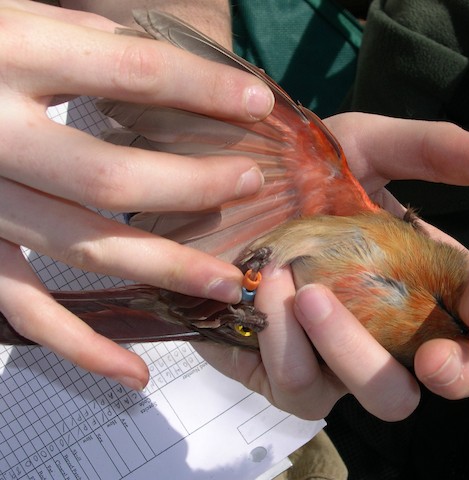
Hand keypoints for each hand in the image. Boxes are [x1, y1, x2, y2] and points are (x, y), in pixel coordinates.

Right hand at [0, 1, 273, 388]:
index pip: (133, 74)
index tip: (256, 106)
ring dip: (165, 269)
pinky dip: (79, 344)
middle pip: (114, 178)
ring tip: (227, 285)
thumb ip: (92, 41)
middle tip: (250, 182)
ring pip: (83, 247)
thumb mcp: (18, 17)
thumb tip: (175, 72)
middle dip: (195, 185)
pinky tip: (134, 371)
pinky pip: (24, 306)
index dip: (204, 90)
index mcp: (11, 56)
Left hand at [195, 114, 468, 419]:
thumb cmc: (288, 169)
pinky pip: (304, 386)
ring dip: (353, 347)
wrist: (207, 191)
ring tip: (309, 291)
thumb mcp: (361, 145)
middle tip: (434, 356)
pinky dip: (288, 341)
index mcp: (419, 271)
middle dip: (455, 372)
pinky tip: (267, 290)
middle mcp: (388, 321)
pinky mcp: (284, 374)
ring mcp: (338, 355)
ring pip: (383, 395)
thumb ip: (431, 150)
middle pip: (446, 375)